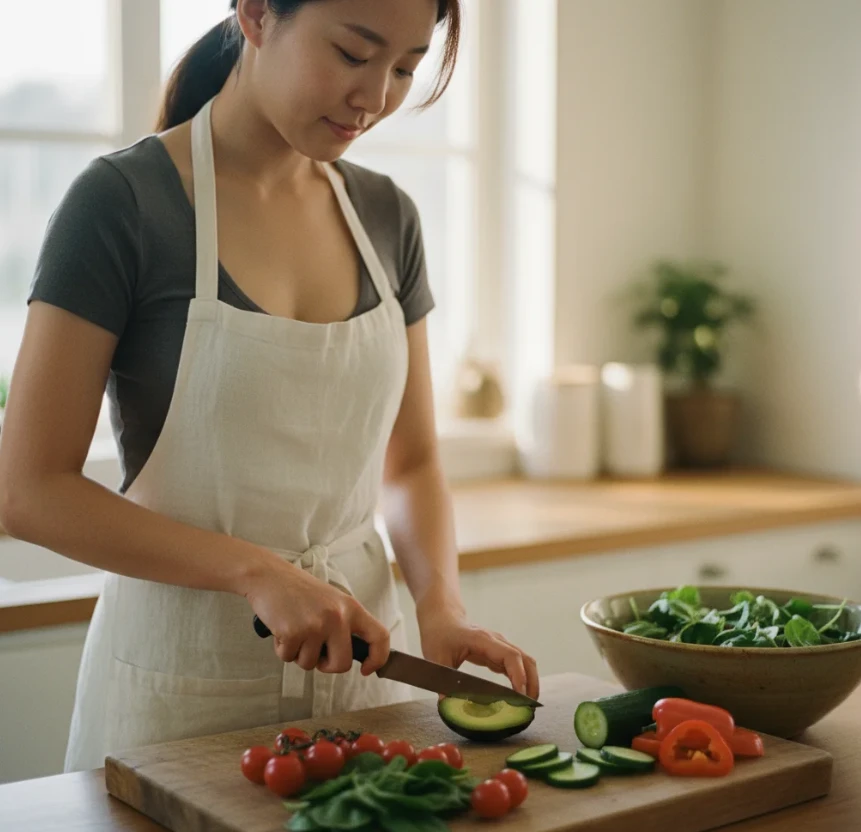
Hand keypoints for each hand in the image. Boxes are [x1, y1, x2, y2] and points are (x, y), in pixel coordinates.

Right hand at [241, 556, 389, 676]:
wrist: (268, 576)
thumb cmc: (298, 591)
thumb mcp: (331, 601)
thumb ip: (344, 624)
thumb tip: (352, 654)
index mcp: (351, 607)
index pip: (379, 636)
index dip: (378, 658)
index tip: (366, 669)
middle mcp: (337, 616)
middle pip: (342, 663)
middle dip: (326, 665)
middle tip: (314, 652)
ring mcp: (316, 625)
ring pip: (310, 664)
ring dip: (298, 654)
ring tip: (293, 629)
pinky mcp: (293, 632)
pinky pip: (289, 658)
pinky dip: (282, 649)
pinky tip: (281, 628)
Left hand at [417, 607, 539, 700]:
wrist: (441, 619)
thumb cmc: (438, 636)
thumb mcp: (436, 658)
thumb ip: (443, 681)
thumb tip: (447, 705)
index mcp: (483, 640)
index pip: (510, 656)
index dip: (518, 675)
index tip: (521, 695)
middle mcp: (496, 641)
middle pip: (524, 659)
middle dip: (531, 682)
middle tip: (529, 706)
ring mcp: (499, 646)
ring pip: (524, 661)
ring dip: (530, 681)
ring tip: (528, 705)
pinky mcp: (498, 653)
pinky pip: (516, 665)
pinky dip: (521, 679)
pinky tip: (519, 696)